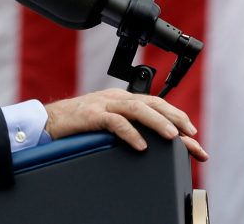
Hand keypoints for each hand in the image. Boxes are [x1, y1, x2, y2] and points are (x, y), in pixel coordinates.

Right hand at [44, 88, 208, 160]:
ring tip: (174, 137)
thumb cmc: (77, 123)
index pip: (157, 105)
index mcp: (122, 98)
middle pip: (152, 103)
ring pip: (137, 109)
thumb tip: (153, 142)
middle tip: (193, 136)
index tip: (196, 140)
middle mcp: (116, 98)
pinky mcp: (91, 115)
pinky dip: (130, 133)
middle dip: (176, 119)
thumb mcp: (107, 121)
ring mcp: (103, 104)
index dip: (178, 119)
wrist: (48, 121)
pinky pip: (114, 122)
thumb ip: (128, 125)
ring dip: (158, 122)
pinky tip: (141, 145)